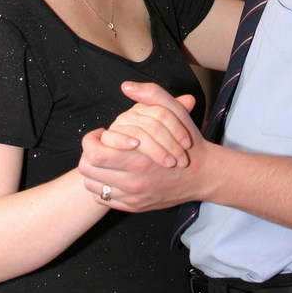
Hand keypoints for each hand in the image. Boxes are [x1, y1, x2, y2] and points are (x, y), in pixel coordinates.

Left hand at [78, 82, 206, 210]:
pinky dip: (101, 186)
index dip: (91, 140)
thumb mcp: (175, 114)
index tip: (100, 133)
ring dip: (93, 170)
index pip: (94, 154)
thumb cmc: (188, 143)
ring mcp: (133, 197)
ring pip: (92, 185)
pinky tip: (112, 174)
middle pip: (88, 170)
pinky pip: (103, 198)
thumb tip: (126, 86)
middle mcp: (133, 182)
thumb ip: (152, 95)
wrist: (203, 175)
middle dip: (88, 153)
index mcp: (139, 159)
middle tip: (99, 145)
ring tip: (104, 159)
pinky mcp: (133, 206)